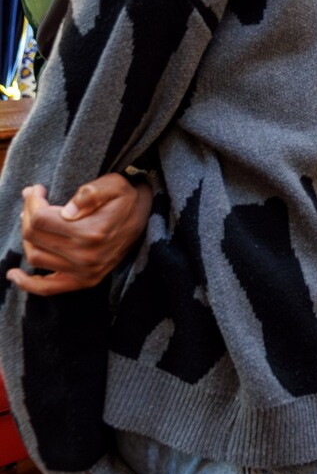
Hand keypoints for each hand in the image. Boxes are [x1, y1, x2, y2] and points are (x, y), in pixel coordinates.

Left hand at [9, 175, 151, 295]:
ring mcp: (85, 271)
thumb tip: (67, 211)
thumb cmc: (126, 198)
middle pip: (33, 236)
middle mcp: (87, 255)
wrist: (145, 217)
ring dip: (28, 238)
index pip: (40, 219)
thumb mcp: (114, 185)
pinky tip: (14, 274)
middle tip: (34, 203)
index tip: (36, 190)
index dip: (32, 202)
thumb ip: (91, 193)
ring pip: (35, 256)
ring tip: (34, 223)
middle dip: (27, 216)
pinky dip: (27, 284)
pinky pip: (48, 288)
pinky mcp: (85, 281)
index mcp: (92, 231)